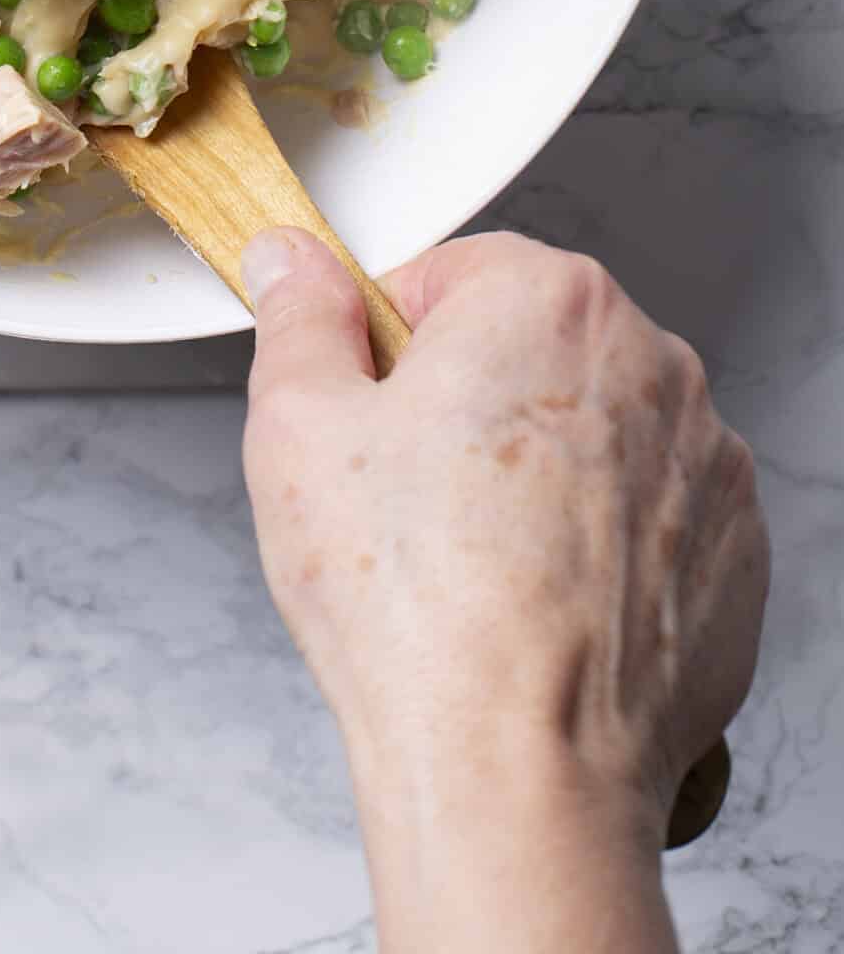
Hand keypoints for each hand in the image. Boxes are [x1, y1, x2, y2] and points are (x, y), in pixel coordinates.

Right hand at [240, 228, 768, 953]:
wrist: (518, 766)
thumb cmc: (413, 603)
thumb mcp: (297, 425)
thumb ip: (296, 316)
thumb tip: (292, 260)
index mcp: (547, 298)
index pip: (447, 276)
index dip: (388, 348)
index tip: (370, 417)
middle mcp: (651, 359)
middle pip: (527, 348)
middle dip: (468, 405)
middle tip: (410, 498)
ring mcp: (706, 459)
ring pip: (591, 431)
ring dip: (538, 473)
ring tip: (477, 564)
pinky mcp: (734, 552)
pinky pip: (649, 516)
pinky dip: (600, 546)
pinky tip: (541, 604)